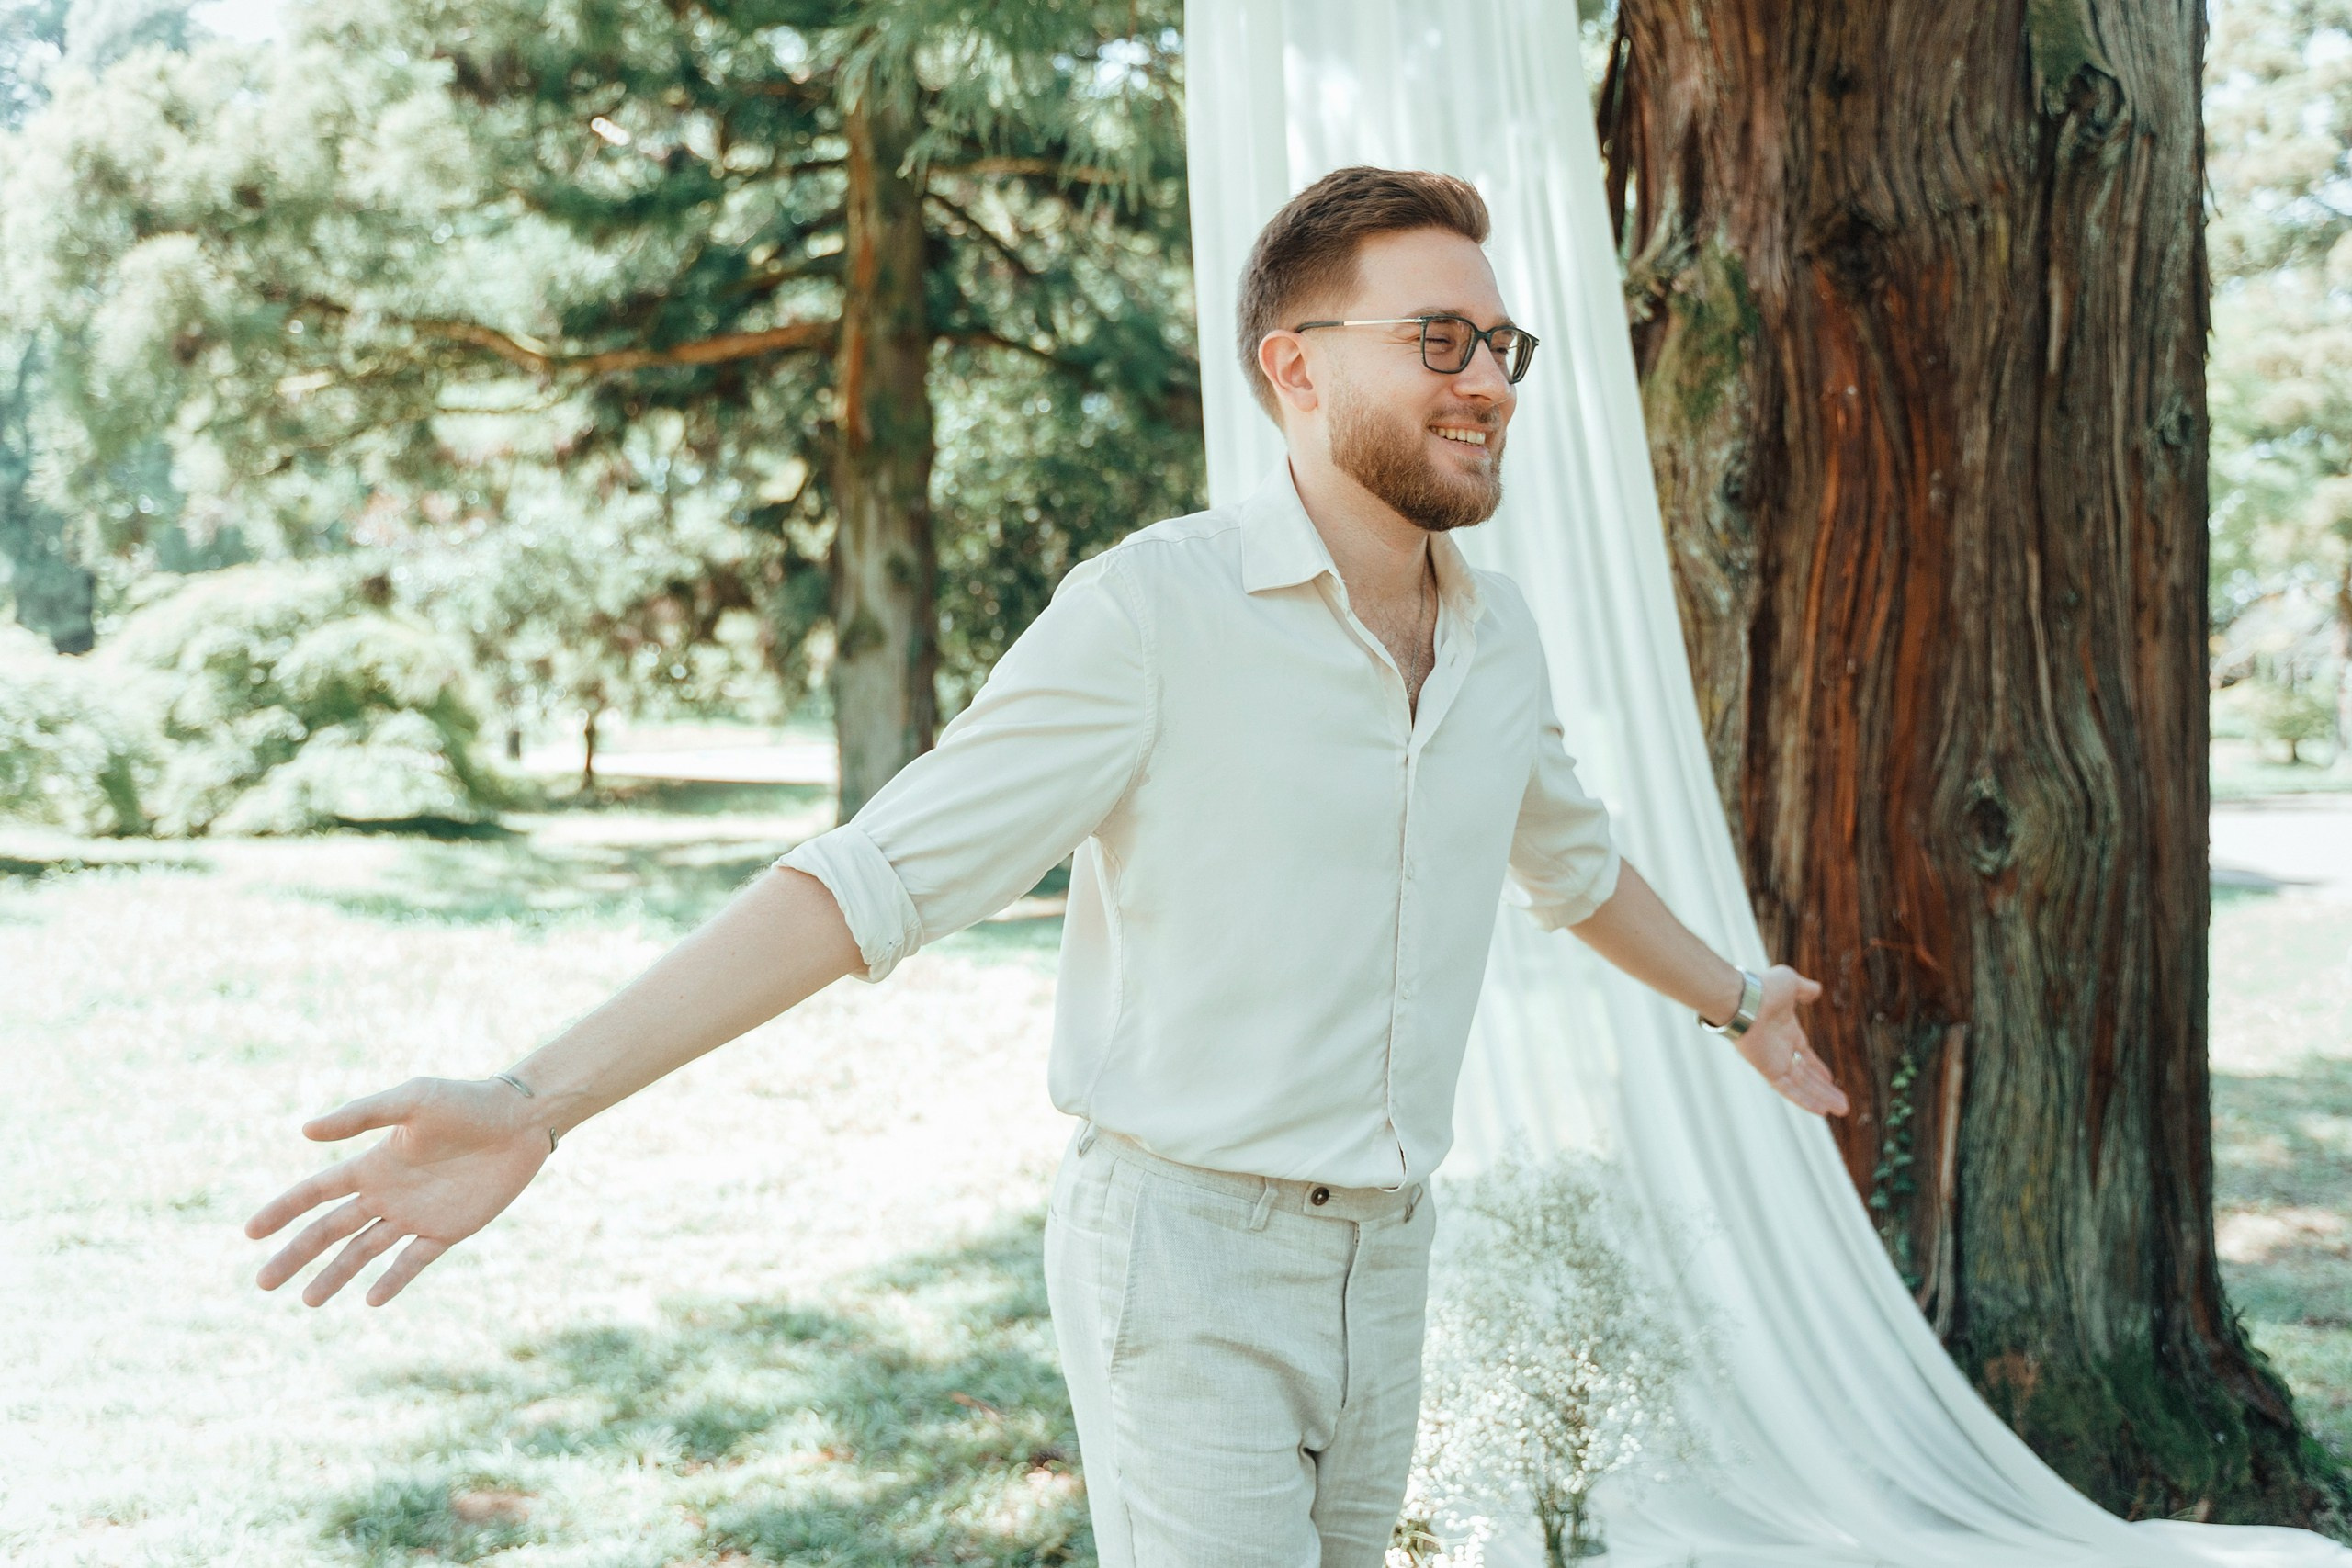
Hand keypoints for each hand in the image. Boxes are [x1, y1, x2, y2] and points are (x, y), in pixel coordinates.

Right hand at [243, 1076, 552, 1306]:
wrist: (521, 1119)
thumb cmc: (467, 1102)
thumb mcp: (412, 1100)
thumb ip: (361, 1114)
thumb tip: (304, 1131)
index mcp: (373, 1164)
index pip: (316, 1193)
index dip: (283, 1211)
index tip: (250, 1232)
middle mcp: (388, 1193)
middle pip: (331, 1230)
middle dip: (296, 1255)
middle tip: (263, 1283)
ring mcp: (416, 1214)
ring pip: (364, 1252)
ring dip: (335, 1276)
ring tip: (307, 1301)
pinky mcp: (449, 1229)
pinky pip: (413, 1261)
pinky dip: (392, 1280)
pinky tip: (371, 1299)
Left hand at [1733, 966, 1849, 1117]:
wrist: (1743, 999)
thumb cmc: (1763, 988)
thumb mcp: (1791, 983)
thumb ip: (1805, 989)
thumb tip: (1816, 990)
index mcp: (1786, 1032)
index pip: (1804, 1055)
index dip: (1817, 1068)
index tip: (1830, 1079)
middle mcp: (1780, 1050)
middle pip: (1806, 1076)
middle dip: (1825, 1090)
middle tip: (1842, 1104)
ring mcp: (1774, 1061)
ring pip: (1802, 1086)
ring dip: (1822, 1098)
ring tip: (1842, 1110)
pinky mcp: (1768, 1070)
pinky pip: (1788, 1090)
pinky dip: (1804, 1100)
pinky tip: (1821, 1111)